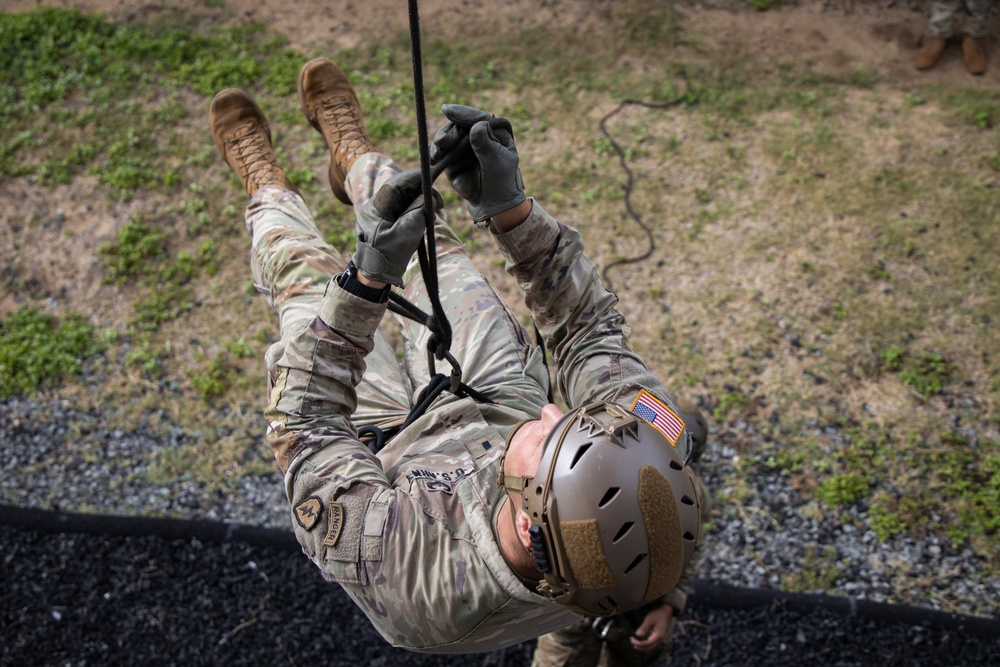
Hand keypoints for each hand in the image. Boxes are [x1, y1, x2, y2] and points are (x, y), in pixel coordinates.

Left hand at [353, 168, 441, 286]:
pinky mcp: (383, 222)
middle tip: (439, 203)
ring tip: (435, 212)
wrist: (374, 277)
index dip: (414, 177)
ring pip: (401, 200)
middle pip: (400, 190)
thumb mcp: (407, 233)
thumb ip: (419, 211)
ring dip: (419, 202)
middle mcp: (375, 207)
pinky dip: (414, 210)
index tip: (431, 175)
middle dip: (420, 192)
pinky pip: (400, 209)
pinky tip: (425, 217)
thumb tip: (431, 197)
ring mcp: (378, 215)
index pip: (396, 184)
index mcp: (376, 207)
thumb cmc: (389, 257)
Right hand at [430, 104, 525, 221]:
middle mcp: (477, 137)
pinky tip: (434, 158)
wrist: (494, 206)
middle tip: (442, 142)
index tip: (447, 111)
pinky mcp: (452, 160)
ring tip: (438, 152)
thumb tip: (477, 124)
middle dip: (448, 131)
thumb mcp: (497, 162)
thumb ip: (485, 144)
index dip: (463, 113)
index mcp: (494, 132)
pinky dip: (435, 153)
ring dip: (440, 142)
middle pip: (459, 125)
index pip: (478, 117)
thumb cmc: (502, 182)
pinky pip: (440, 152)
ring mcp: (463, 148)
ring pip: (447, 137)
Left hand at [630, 604, 675, 652]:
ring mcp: (660, 640)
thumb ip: (644, 628)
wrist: (666, 612)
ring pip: (650, 648)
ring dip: (642, 647)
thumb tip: (637, 635)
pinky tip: (640, 643)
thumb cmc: (657, 615)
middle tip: (632, 642)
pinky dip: (645, 646)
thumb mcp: (649, 619)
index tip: (632, 639)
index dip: (639, 643)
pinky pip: (651, 645)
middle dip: (640, 647)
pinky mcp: (658, 638)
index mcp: (658, 635)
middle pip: (649, 648)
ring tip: (634, 643)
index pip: (647, 643)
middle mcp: (660, 640)